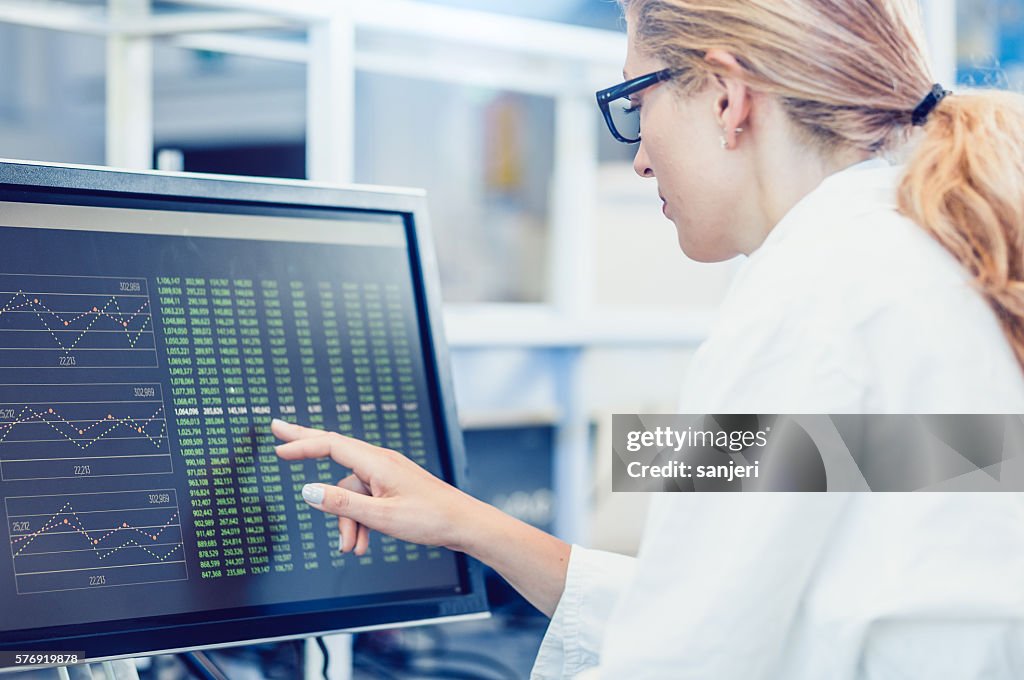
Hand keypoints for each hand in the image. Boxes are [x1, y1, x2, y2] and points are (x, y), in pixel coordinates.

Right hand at [271, 419, 476, 555]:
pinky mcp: (392, 488)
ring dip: (346, 521)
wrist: (464, 524)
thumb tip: (308, 491)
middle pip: (334, 449)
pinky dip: (360, 521)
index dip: (301, 444)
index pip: (330, 445)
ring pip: (350, 493)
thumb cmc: (431, 518)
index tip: (277, 444)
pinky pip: (364, 500)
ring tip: (352, 548)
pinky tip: (364, 544)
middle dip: (305, 445)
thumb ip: (343, 504)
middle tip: (277, 429)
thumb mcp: (381, 516)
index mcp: (377, 462)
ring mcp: (386, 474)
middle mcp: (380, 462)